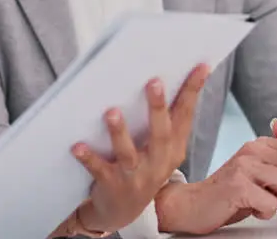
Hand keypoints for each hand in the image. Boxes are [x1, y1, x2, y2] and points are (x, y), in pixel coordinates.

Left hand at [67, 63, 210, 234]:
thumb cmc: (144, 167)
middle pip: (160, 134)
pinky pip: (99, 170)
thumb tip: (166, 75)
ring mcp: (135, 176)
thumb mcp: (162, 147)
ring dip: (119, 133)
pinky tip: (77, 146)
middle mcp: (157, 162)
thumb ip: (166, 118)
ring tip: (112, 112)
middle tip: (154, 83)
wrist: (123, 211)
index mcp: (173, 148)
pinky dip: (88, 157)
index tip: (200, 66)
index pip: (185, 116)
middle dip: (158, 108)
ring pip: (128, 154)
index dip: (193, 90)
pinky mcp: (111, 185)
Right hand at [156, 120, 276, 233]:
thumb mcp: (257, 172)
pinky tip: (252, 209)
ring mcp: (244, 166)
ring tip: (262, 202)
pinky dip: (265, 212)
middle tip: (275, 197)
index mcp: (259, 144)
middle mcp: (252, 150)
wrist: (192, 204)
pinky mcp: (238, 185)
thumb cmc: (228, 193)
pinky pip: (271, 203)